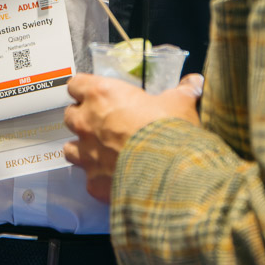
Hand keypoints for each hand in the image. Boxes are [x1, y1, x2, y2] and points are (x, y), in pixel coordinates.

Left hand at [62, 73, 204, 202]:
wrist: (169, 174)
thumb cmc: (169, 130)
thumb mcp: (180, 104)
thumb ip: (182, 91)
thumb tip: (194, 82)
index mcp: (102, 95)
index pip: (76, 84)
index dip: (86, 89)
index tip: (97, 94)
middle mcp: (86, 123)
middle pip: (70, 115)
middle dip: (84, 118)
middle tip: (104, 123)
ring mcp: (86, 154)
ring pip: (70, 148)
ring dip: (83, 148)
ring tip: (102, 152)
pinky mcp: (93, 182)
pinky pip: (89, 178)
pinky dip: (99, 178)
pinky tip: (115, 178)